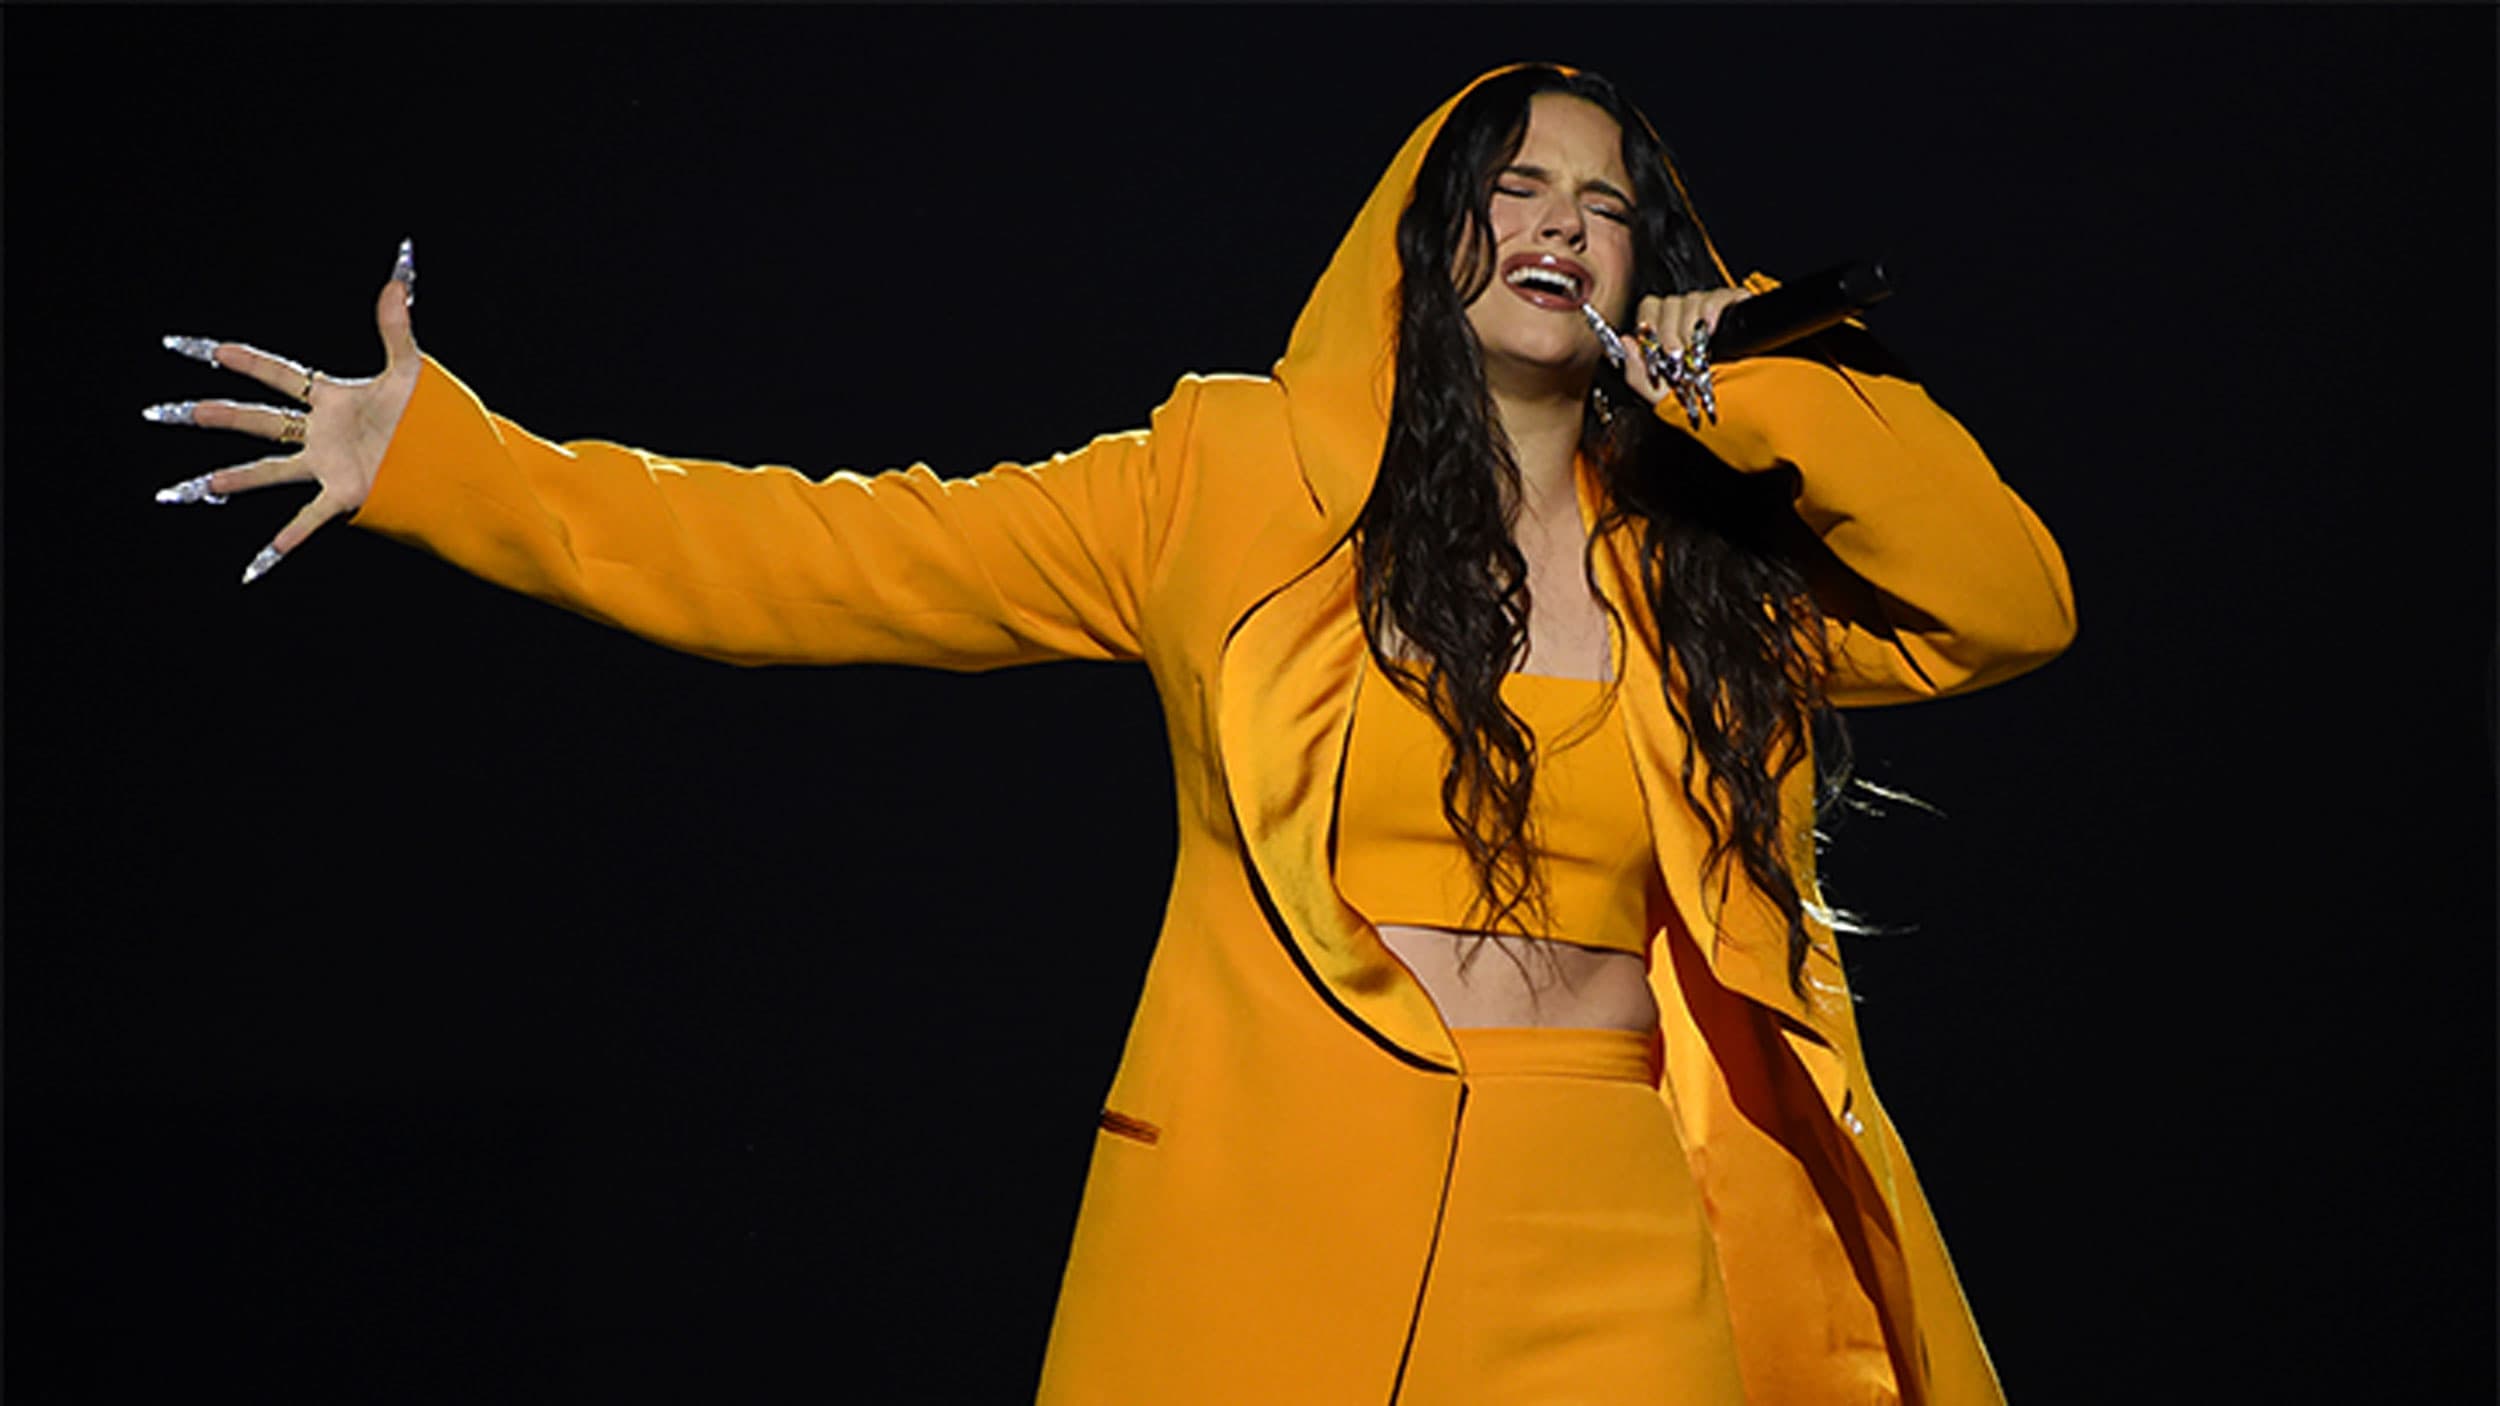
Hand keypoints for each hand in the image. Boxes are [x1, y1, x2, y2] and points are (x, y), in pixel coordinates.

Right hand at [147, 240, 422, 582]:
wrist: (454, 459)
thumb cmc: (430, 416)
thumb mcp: (411, 370)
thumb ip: (397, 328)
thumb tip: (396, 280)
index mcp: (332, 400)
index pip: (281, 376)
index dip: (247, 362)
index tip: (209, 349)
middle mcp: (321, 433)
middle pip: (260, 420)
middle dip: (218, 415)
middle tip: (173, 411)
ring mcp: (328, 466)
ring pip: (272, 470)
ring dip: (237, 476)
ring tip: (202, 484)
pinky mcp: (347, 496)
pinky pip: (310, 518)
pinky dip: (288, 538)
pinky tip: (262, 560)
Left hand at [1620, 286, 1752, 428]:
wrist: (1739, 405)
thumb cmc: (1700, 401)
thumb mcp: (1661, 395)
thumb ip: (1636, 373)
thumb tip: (1624, 342)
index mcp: (1667, 333)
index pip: (1649, 308)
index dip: (1649, 324)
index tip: (1655, 346)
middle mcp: (1686, 319)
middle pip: (1667, 303)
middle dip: (1668, 332)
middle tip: (1676, 355)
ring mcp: (1710, 311)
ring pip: (1691, 299)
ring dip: (1689, 326)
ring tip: (1696, 349)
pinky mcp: (1733, 307)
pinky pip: (1718, 296)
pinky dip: (1712, 309)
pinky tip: (1712, 328)